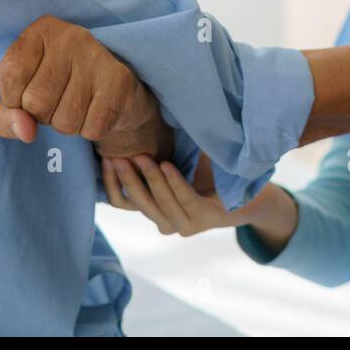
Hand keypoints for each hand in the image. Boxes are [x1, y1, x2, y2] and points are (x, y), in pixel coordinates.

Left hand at [0, 15, 171, 157]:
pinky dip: (90, 130)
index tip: (25, 91)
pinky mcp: (120, 79)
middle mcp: (71, 36)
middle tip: (57, 100)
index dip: (13, 97)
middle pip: (36, 101)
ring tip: (77, 104)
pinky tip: (96, 111)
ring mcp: (97, 56)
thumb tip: (26, 131)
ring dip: (67, 125)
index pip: (11, 73)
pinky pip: (92, 128)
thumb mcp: (19, 97)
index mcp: (41, 30)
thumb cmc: (55, 89)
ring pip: (65, 120)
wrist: (112, 88)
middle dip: (42, 115)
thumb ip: (5, 117)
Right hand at [101, 153, 255, 234]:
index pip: (122, 202)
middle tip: (115, 156)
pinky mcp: (203, 219)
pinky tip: (167, 165)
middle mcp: (165, 222)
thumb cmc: (207, 172)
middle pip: (137, 203)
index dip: (110, 183)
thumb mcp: (174, 162)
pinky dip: (174, 183)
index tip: (104, 158)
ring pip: (159, 203)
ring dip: (148, 179)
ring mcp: (184, 225)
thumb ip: (153, 154)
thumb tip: (127, 125)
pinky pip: (185, 200)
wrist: (245, 191)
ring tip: (140, 156)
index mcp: (154, 210)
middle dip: (125, 179)